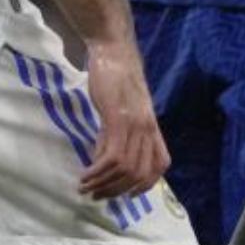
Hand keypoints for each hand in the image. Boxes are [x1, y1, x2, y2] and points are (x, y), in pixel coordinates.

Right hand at [77, 37, 169, 198]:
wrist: (113, 49)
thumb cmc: (116, 76)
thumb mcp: (125, 108)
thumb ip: (121, 131)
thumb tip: (106, 157)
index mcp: (152, 126)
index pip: (160, 164)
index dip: (145, 184)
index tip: (125, 194)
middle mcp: (147, 128)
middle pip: (140, 173)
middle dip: (116, 190)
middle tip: (96, 195)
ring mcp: (134, 124)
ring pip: (125, 169)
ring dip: (103, 183)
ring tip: (85, 186)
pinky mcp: (117, 118)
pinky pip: (112, 156)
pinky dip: (98, 171)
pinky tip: (86, 174)